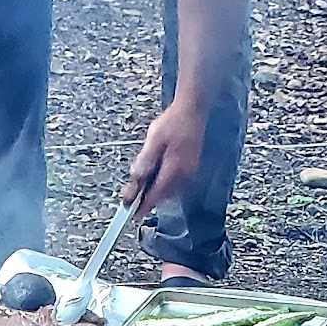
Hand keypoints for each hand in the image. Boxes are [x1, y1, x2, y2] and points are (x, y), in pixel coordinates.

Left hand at [125, 99, 207, 213]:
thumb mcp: (154, 138)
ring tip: (143, 183)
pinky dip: (166, 183)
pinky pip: (178, 182)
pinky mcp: (192, 167)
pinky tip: (158, 174)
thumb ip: (146, 159)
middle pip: (164, 195)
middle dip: (149, 197)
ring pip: (171, 190)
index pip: (157, 194)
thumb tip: (137, 175)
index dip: (145, 205)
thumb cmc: (174, 122)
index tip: (135, 214)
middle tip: (133, 196)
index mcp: (174, 168)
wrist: (193, 111)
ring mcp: (190, 171)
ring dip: (158, 190)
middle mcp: (185, 173)